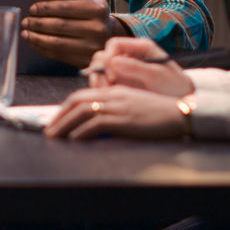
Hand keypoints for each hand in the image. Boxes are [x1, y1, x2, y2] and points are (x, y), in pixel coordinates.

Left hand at [21, 0, 124, 67]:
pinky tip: (33, 42)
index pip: (66, 7)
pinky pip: (58, 55)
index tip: (33, 8)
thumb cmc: (95, 12)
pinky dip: (42, 49)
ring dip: (37, 37)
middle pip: (60, 26)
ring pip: (57, 42)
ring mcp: (91, 47)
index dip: (47, 8)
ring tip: (25, 32)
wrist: (108, 36)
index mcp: (97, 9)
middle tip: (25, 20)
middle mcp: (97, 29)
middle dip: (38, 23)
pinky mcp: (83, 60)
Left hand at [44, 85, 186, 140]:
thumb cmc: (160, 114)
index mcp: (115, 91)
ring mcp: (119, 106)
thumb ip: (115, 111)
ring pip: (82, 111)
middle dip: (59, 116)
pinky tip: (74, 139)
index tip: (56, 119)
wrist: (181, 114)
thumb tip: (97, 125)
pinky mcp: (124, 119)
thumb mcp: (133, 107)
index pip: (82, 95)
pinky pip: (96, 123)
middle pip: (77, 101)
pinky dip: (81, 131)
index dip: (65, 107)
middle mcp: (114, 95)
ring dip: (64, 124)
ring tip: (54, 136)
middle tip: (48, 129)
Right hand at [85, 38, 193, 96]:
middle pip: (103, 56)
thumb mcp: (158, 76)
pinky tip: (108, 101)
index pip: (114, 44)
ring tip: (105, 97)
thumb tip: (112, 62)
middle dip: (100, 71)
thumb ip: (136, 68)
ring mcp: (123, 70)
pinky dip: (102, 91)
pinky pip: (104, 84)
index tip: (111, 74)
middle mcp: (129, 56)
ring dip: (98, 82)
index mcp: (140, 47)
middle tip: (104, 89)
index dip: (108, 57)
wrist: (183, 104)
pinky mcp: (121, 84)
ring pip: (100, 71)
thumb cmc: (175, 87)